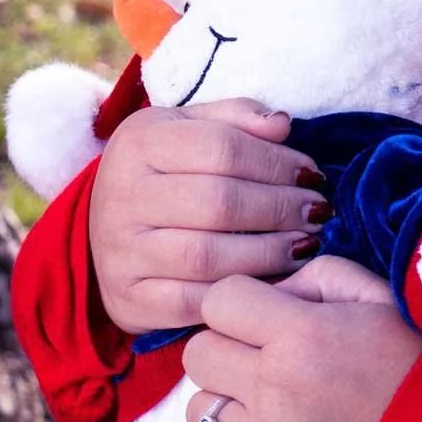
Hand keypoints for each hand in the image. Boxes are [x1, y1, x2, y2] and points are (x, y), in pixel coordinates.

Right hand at [89, 99, 328, 332]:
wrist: (104, 230)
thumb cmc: (165, 173)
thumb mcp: (190, 129)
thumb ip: (236, 119)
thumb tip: (283, 125)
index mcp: (139, 142)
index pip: (222, 149)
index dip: (277, 163)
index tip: (312, 175)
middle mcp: (122, 195)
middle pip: (219, 203)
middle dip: (281, 209)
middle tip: (318, 213)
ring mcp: (121, 252)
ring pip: (208, 256)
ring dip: (270, 253)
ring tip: (306, 245)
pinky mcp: (128, 299)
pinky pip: (195, 303)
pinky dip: (242, 293)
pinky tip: (276, 281)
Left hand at [181, 256, 421, 421]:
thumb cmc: (419, 373)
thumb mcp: (382, 301)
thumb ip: (320, 278)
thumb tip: (274, 291)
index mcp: (302, 333)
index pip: (218, 300)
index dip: (240, 305)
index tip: (265, 320)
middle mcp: (274, 387)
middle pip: (199, 353)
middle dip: (229, 350)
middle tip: (266, 364)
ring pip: (197, 409)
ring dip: (228, 406)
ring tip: (269, 412)